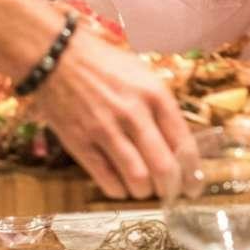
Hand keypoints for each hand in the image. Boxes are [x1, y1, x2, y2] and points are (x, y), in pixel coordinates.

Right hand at [22, 23, 189, 199]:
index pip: (183, 142)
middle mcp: (134, 114)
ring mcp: (105, 129)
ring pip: (137, 178)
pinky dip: (117, 190)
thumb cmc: (105, 64)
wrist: (57, 56)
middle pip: (163, 167)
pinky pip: (106, 178)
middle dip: (170, 188)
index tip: (192, 187)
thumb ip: (161, 107)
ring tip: (143, 189)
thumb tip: (178, 144)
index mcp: (155, 95)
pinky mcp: (80, 142)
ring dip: (144, 191)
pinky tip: (119, 187)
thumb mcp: (143, 76)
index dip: (191, 172)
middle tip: (169, 193)